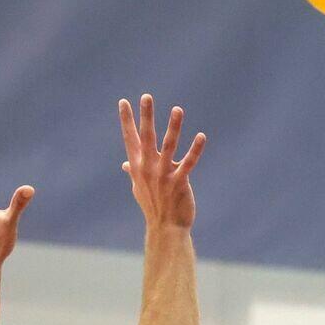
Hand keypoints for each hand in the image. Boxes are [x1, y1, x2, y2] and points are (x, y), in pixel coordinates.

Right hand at [119, 94, 206, 229]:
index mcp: (137, 167)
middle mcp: (148, 168)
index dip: (127, 121)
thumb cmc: (153, 206)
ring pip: (169, 146)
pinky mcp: (179, 182)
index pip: (130, 139)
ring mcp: (163, 175)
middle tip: (146, 96)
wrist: (165, 228)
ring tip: (177, 109)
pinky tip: (201, 136)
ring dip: (174, 127)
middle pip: (146, 137)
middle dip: (145, 116)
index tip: (123, 102)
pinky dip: (195, 149)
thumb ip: (132, 172)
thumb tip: (125, 164)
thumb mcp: (138, 188)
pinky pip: (188, 163)